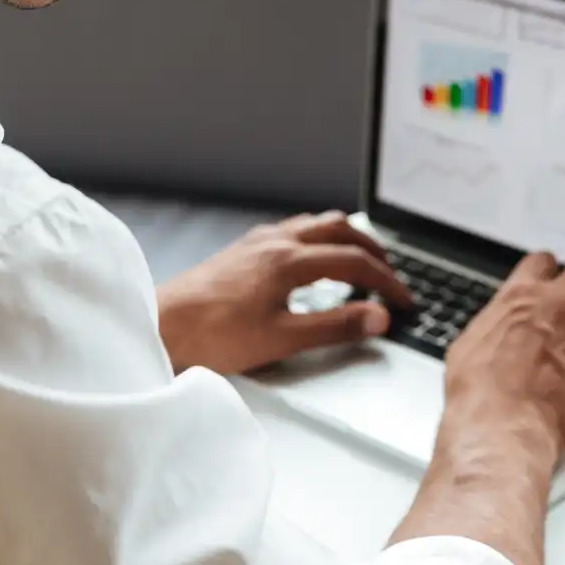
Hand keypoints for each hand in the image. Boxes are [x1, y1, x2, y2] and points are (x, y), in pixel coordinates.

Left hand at [156, 211, 414, 375]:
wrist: (159, 328)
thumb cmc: (211, 336)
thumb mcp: (283, 339)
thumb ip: (335, 327)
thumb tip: (377, 318)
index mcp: (290, 261)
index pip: (356, 263)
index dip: (388, 283)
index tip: (404, 301)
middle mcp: (274, 243)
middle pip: (339, 230)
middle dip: (372, 249)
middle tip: (391, 273)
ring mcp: (255, 243)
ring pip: (312, 225)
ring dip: (343, 238)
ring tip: (358, 259)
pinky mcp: (239, 252)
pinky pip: (289, 232)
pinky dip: (314, 240)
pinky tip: (308, 261)